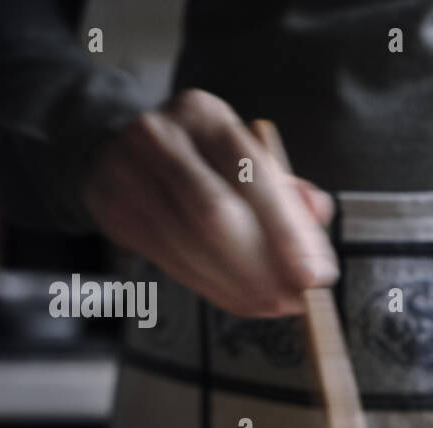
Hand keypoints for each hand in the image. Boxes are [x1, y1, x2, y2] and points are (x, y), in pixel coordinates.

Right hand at [82, 89, 335, 316]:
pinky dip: (212, 289)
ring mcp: (128, 171)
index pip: (252, 174)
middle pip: (216, 214)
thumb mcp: (248, 160)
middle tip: (293, 300)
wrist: (124, 152)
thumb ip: (288, 191)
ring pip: (190, 245)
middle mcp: (162, 136)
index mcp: (206, 116)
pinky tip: (240, 298)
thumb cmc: (204, 162)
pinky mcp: (113, 209)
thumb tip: (319, 213)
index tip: (311, 276)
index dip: (285, 231)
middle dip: (262, 268)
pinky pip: (170, 262)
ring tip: (272, 304)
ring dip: (239, 287)